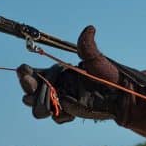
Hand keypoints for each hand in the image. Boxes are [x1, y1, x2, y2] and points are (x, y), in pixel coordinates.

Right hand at [17, 26, 145, 138]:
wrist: (121, 94)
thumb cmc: (108, 74)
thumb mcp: (96, 59)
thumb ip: (88, 46)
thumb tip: (90, 28)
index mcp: (57, 73)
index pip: (33, 73)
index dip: (25, 74)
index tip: (24, 71)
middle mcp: (55, 87)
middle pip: (30, 91)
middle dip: (28, 88)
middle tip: (31, 86)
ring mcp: (60, 101)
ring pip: (39, 108)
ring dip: (41, 105)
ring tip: (51, 101)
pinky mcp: (68, 113)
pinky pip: (56, 117)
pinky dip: (61, 115)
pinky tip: (71, 112)